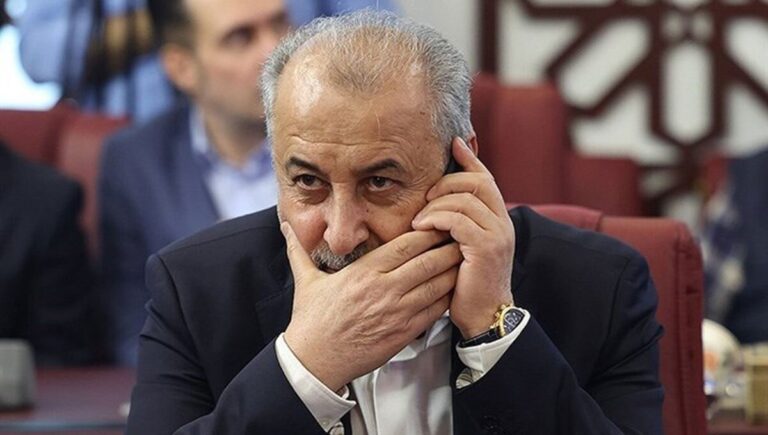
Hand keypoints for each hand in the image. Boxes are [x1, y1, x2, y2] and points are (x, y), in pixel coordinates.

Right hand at [281, 223, 460, 390]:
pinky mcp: (404, 333)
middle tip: (462, 236)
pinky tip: (455, 289)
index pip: (405, 245)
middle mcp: (384, 289)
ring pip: (437, 285)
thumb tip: (284, 227)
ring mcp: (397, 312)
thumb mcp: (305, 281)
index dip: (427, 232)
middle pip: (428, 261)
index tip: (439, 222)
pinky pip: (434, 311)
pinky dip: (447, 298)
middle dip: (448, 247)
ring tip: (465, 259)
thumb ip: (299, 250)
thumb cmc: (312, 321)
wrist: (315, 361)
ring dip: (453, 271)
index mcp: (364, 272)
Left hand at [411, 138, 515, 338]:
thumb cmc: (467, 283)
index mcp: (499, 219)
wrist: (484, 316)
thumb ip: (459, 223)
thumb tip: (438, 202)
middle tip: (426, 195)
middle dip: (447, 182)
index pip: (486, 179)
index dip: (469, 159)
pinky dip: (437, 219)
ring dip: (436, 205)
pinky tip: (421, 227)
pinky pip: (458, 221)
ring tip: (419, 219)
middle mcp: (503, 223)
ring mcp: (497, 235)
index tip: (453, 143)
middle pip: (476, 182)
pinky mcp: (486, 248)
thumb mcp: (464, 247)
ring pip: (464, 200)